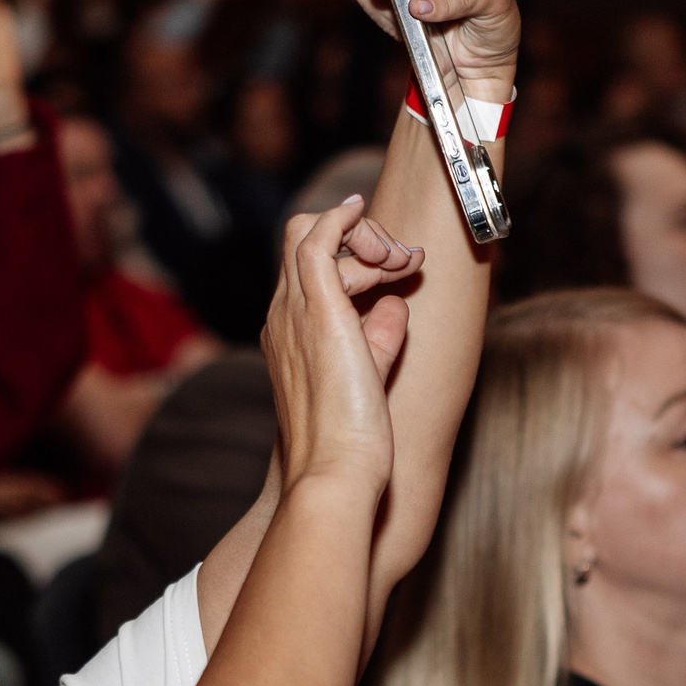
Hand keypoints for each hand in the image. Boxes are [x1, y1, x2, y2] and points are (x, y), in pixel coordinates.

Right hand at [261, 196, 422, 496]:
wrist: (337, 470)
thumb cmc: (351, 438)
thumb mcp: (369, 373)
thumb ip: (379, 334)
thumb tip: (395, 303)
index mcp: (288, 332)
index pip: (307, 264)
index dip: (357, 255)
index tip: (400, 271)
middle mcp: (282, 315)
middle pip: (302, 236)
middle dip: (360, 236)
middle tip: (404, 262)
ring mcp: (294, 311)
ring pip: (310, 232)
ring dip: (364, 235)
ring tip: (401, 262)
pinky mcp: (318, 311)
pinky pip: (318, 238)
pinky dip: (343, 218)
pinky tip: (365, 215)